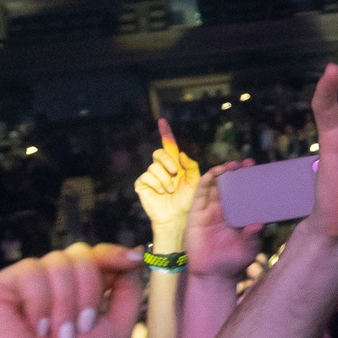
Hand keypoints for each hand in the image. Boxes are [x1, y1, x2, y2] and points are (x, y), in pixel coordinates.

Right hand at [0, 245, 142, 337]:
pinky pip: (30, 270)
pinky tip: (35, 329)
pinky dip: (39, 302)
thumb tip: (134, 255)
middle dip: (89, 290)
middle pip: (80, 254)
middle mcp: (49, 283)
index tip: (133, 259)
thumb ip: (127, 292)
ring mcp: (22, 285)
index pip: (95, 256)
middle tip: (81, 328)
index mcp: (75, 290)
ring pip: (58, 261)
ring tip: (58, 336)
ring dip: (65, 303)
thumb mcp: (115, 328)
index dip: (113, 253)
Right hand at [134, 120, 200, 245]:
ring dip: (165, 179)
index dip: (165, 133)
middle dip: (167, 161)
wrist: (178, 216)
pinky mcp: (142, 184)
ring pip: (154, 167)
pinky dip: (157, 184)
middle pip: (158, 153)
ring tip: (170, 190)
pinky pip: (147, 176)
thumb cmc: (188, 199)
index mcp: (175, 164)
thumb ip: (191, 165)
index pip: (169, 146)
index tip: (162, 121)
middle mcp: (162, 168)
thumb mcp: (195, 181)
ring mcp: (151, 176)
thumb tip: (180, 153)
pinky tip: (161, 192)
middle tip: (175, 172)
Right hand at [186, 161, 265, 281]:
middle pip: (232, 186)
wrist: (213, 274)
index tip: (261, 172)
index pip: (247, 194)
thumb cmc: (234, 261)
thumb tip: (260, 224)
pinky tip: (215, 173)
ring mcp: (211, 210)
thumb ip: (254, 236)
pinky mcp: (197, 213)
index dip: (252, 182)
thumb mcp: (249, 248)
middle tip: (248, 163)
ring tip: (233, 165)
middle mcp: (226, 210)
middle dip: (239, 173)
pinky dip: (207, 181)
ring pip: (216, 186)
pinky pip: (200, 193)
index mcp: (240, 215)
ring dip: (223, 172)